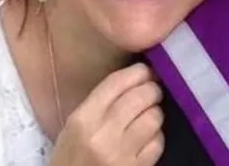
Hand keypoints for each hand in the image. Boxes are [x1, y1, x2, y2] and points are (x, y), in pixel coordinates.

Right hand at [49, 63, 165, 165]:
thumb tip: (135, 80)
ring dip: (155, 113)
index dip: (138, 72)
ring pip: (153, 118)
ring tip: (148, 116)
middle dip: (152, 90)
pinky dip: (156, 137)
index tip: (146, 71)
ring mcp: (121, 154)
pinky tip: (147, 139)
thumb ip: (100, 103)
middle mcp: (103, 134)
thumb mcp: (74, 127)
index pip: (117, 83)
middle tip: (152, 92)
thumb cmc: (71, 158)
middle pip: (141, 96)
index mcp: (83, 119)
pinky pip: (157, 143)